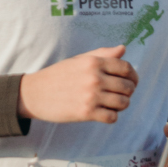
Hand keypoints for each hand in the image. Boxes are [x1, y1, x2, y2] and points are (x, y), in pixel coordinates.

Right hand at [18, 47, 137, 125]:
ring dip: (121, 105)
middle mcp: (95, 77)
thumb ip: (102, 54)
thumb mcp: (79, 60)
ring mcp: (91, 96)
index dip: (133, 76)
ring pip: (123, 103)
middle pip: (128, 87)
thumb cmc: (58, 75)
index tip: (131, 82)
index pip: (126, 68)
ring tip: (112, 104)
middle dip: (128, 92)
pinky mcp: (86, 112)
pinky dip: (111, 116)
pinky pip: (112, 117)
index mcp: (94, 62)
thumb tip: (123, 49)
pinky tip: (104, 113)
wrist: (35, 93)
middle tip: (121, 95)